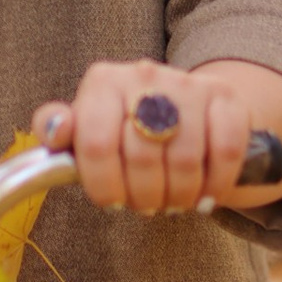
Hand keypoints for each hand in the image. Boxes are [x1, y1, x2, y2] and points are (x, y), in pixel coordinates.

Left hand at [32, 60, 281, 218]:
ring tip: (172, 201)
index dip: (104, 185)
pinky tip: (204, 195)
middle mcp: (144, 75)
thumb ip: (58, 130)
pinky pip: (226, 151)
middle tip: (146, 206)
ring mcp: (188, 83)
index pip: (97, 145)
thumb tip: (55, 129)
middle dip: (144, 197)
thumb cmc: (124, 127)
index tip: (111, 202)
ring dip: (179, 196)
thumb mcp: (85, 128)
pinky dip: (216, 184)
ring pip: (185, 160)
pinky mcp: (225, 97)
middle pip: (142, 158)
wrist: (182, 106)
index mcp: (102, 82)